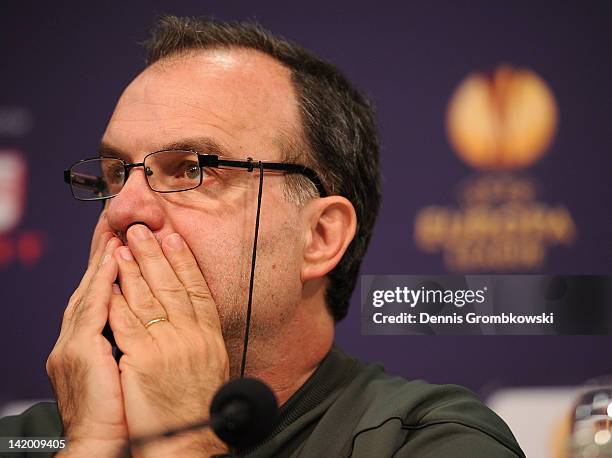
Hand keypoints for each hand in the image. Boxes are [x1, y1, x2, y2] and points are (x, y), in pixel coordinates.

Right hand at [46, 225, 126, 456]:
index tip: (120, 240)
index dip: (108, 266)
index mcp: (86, 344)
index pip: (100, 295)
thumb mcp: (123, 370)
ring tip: (116, 232)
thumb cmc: (118, 414)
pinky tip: (113, 262)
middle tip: (114, 223)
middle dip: (102, 254)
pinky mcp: (80, 352)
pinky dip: (103, 283)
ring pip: (91, 292)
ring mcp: (74, 344)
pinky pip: (94, 309)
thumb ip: (126, 342)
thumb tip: (144, 321)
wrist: (103, 446)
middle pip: (91, 287)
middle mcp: (76, 339)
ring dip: (103, 261)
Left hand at [108, 224, 229, 457]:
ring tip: (122, 248)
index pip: (197, 291)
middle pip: (173, 286)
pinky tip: (110, 285)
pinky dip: (118, 301)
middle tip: (142, 231)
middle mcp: (193, 337)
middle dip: (155, 255)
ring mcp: (169, 347)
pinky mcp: (144, 362)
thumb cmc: (199, 410)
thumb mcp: (212, 367)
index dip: (184, 262)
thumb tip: (193, 316)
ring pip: (149, 299)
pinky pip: (128, 324)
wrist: (189, 445)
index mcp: (210, 337)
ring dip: (133, 271)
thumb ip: (201, 338)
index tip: (174, 239)